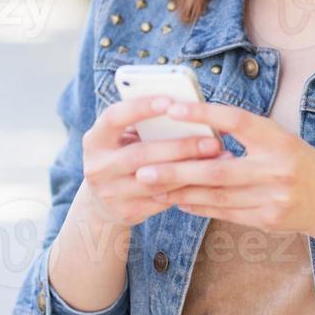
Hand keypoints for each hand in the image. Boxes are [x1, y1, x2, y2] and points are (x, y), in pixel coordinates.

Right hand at [82, 96, 225, 226]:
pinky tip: (212, 179)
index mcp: (94, 140)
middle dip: (179, 147)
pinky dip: (189, 188)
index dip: (141, 108)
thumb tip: (189, 108)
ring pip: (156, 182)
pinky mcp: (127, 213)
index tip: (171, 101)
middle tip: (213, 140)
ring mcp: (110, 194)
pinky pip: (163, 200)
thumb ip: (146, 125)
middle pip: (140, 155)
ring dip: (190, 170)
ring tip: (219, 159)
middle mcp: (97, 168)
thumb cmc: (124, 154)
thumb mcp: (123, 137)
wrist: (102, 202)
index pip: (114, 118)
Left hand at [135, 99, 314, 238]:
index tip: (171, 109)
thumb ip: (246, 135)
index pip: (236, 121)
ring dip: (181, 191)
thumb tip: (198, 128)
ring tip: (152, 186)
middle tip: (143, 168)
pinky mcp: (267, 219)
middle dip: (177, 170)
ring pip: (216, 196)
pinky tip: (178, 200)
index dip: (203, 114)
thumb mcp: (280, 138)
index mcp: (278, 138)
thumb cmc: (299, 162)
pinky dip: (199, 206)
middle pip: (217, 170)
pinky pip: (224, 213)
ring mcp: (273, 197)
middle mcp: (277, 168)